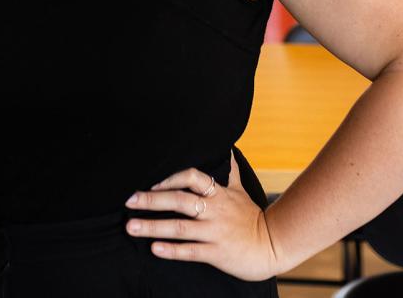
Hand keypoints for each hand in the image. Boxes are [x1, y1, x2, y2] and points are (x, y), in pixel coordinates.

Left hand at [123, 150, 279, 281]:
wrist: (273, 246)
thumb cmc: (251, 217)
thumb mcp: (240, 191)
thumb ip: (229, 173)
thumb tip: (227, 150)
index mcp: (218, 193)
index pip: (192, 177)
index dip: (170, 177)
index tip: (151, 183)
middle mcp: (214, 210)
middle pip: (179, 200)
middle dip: (152, 200)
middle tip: (128, 200)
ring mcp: (215, 232)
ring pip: (180, 227)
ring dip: (153, 227)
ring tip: (131, 227)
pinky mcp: (217, 253)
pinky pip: (191, 251)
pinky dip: (172, 250)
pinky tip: (154, 249)